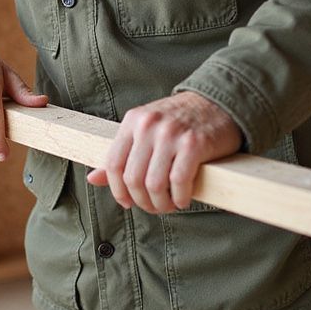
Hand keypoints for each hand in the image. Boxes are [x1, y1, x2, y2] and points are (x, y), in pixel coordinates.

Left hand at [86, 93, 241, 213]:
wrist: (218, 102)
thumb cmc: (180, 121)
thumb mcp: (145, 130)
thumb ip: (121, 154)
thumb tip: (92, 179)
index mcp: (133, 120)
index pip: (113, 164)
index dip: (118, 190)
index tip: (128, 202)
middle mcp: (149, 125)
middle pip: (133, 179)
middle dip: (142, 201)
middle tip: (154, 206)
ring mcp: (171, 133)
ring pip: (154, 184)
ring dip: (161, 203)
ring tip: (170, 204)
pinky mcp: (194, 143)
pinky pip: (179, 181)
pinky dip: (180, 197)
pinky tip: (184, 198)